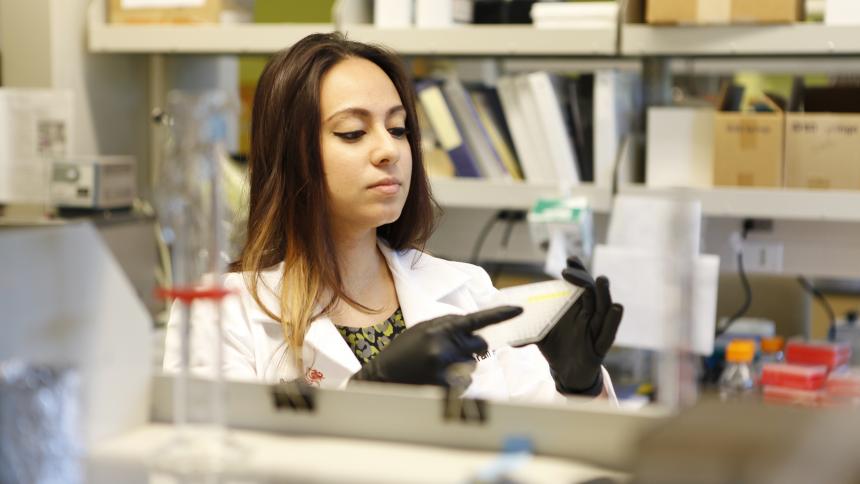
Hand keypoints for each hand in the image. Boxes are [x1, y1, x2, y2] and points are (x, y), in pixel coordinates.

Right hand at [351, 306, 522, 385]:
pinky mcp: (446, 389)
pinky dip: (456, 383)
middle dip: (474, 348)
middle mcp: (445, 348)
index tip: (519, 310)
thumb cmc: (404, 351)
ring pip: (473, 367)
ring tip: (437, 368)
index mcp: (440, 329)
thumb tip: (472, 324)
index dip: (500, 314)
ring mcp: (446, 370)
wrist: (383, 376)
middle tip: (454, 351)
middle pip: (481, 346)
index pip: (476, 320)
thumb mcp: (423, 329)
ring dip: (462, 367)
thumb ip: (448, 325)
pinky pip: (466, 383)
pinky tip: (437, 379)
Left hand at [536, 257, 622, 395]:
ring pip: (603, 309)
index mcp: (575, 308)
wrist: (567, 373)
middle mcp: (588, 315)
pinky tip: (616, 308)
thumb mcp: (539, 334)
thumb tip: (501, 325)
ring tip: (602, 279)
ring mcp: (595, 331)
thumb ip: (524, 327)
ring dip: (603, 294)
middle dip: (583, 279)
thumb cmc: (557, 347)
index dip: (577, 271)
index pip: (579, 284)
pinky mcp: (600, 348)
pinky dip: (613, 321)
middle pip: (591, 292)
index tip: (570, 259)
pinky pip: (608, 334)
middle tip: (571, 271)